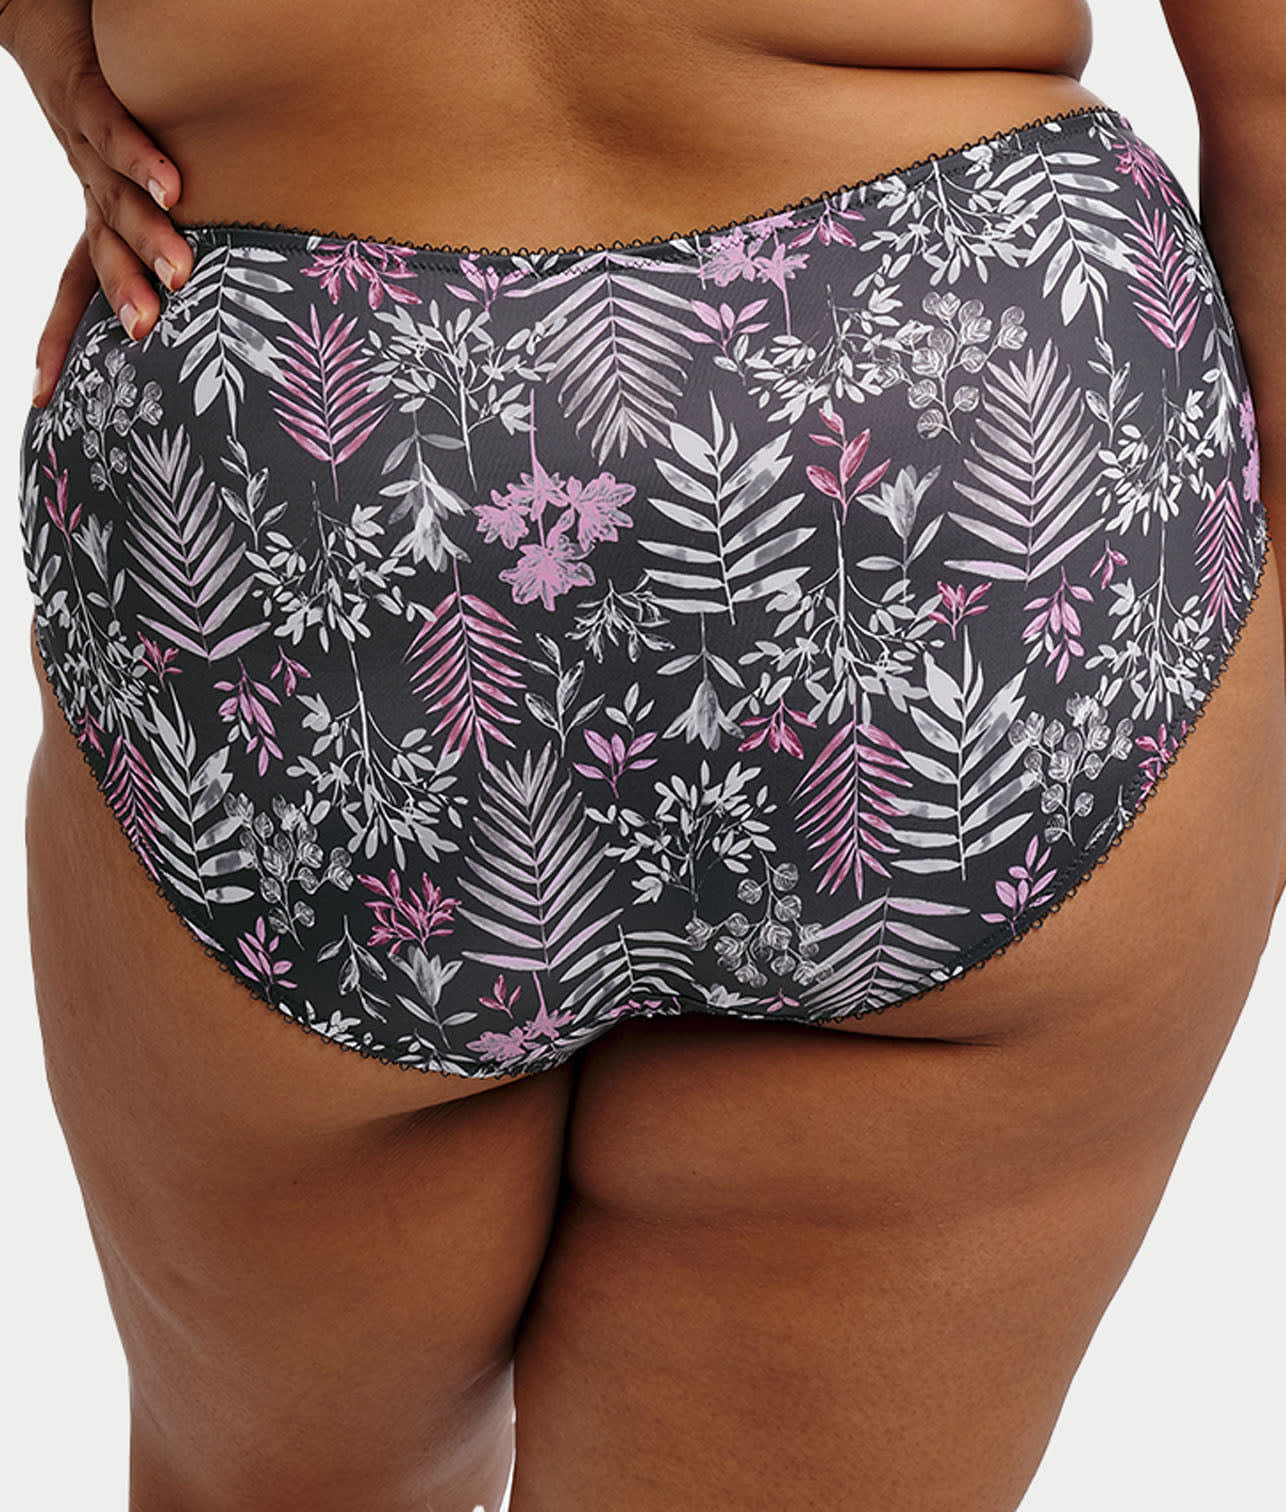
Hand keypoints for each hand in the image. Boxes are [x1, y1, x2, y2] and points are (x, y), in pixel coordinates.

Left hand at [1, 0, 193, 406]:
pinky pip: (114, 129)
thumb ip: (180, 228)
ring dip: (145, 239)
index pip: (78, 286)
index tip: (43, 396)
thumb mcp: (140, 178)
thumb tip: (225, 290)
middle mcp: (88, 187)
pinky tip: (172, 186)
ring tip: (177, 274)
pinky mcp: (86, 91)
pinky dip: (142, 159)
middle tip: (148, 334)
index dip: (63, 340)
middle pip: (102, 252)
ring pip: (112, 200)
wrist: (52, 13)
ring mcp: (84, 144)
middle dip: (123, 296)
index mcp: (99, 213)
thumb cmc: (115, 98)